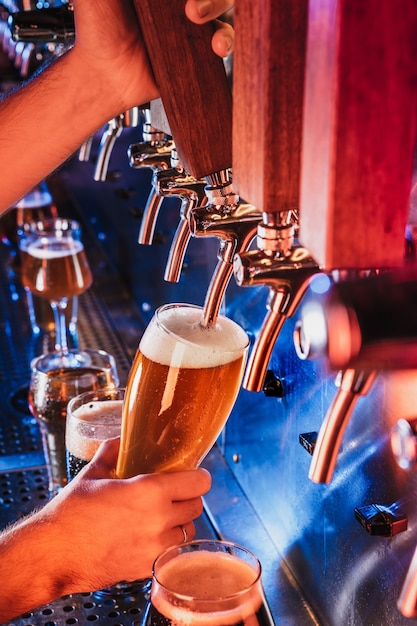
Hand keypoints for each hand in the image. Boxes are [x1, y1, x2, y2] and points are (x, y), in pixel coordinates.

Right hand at [46, 438, 211, 590]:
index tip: (190, 474)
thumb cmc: (72, 512)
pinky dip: (166, 543)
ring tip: (159, 516)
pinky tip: (148, 536)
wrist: (54, 553)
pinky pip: (172, 551)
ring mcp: (156, 547)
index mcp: (151, 491)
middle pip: (197, 506)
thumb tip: (121, 441)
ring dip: (179, 522)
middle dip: (187, 497)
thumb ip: (113, 451)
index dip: (197, 476)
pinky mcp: (149, 567)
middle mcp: (160, 519)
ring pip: (188, 530)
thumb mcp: (94, 472)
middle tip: (172, 494)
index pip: (200, 482)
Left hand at [71, 0, 233, 113]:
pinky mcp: (200, 49)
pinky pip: (226, 38)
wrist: (105, 76)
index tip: (183, 0)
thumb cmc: (97, 27)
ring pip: (224, 1)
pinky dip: (227, 38)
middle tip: (188, 5)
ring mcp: (194, 19)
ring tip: (195, 16)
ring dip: (217, 3)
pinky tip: (216, 45)